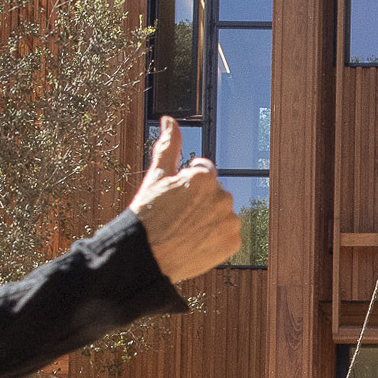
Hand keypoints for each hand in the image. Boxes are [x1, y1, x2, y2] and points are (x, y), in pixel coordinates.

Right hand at [130, 118, 239, 282]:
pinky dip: (216, 240)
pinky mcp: (232, 243)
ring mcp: (229, 221)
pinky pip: (228, 237)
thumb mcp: (157, 177)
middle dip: (200, 202)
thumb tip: (169, 120)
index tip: (174, 200)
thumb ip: (169, 146)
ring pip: (222, 215)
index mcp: (204, 177)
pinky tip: (196, 243)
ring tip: (185, 232)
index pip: (204, 174)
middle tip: (177, 218)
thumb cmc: (147, 215)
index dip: (187, 186)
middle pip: (214, 195)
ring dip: (209, 220)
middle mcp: (222, 196)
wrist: (144, 257)